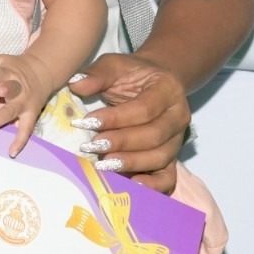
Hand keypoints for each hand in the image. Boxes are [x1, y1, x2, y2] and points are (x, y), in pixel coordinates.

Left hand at [0, 46, 58, 154]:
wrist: (43, 73)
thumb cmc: (16, 67)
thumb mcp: (2, 59)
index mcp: (9, 72)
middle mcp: (18, 88)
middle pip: (10, 89)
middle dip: (5, 91)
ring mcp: (24, 103)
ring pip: (12, 111)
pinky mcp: (30, 115)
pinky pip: (26, 130)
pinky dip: (20, 141)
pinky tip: (11, 152)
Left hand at [68, 52, 188, 186]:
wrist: (153, 83)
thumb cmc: (131, 75)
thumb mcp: (114, 66)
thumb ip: (97, 74)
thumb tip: (75, 85)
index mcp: (168, 89)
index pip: (144, 108)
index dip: (116, 118)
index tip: (87, 123)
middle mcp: (178, 116)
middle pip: (153, 136)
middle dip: (120, 143)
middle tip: (91, 146)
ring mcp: (177, 140)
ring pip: (159, 158)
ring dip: (130, 164)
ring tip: (102, 165)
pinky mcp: (172, 159)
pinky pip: (167, 178)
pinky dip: (152, 186)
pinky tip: (130, 186)